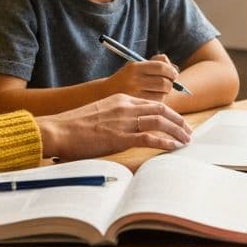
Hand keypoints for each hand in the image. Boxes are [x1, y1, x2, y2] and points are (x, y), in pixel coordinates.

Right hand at [36, 94, 192, 159]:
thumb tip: (125, 129)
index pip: (151, 103)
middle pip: (160, 109)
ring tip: (186, 139)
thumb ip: (115, 117)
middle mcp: (125, 106)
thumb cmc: (73, 126)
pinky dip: (164, 142)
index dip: (167, 112)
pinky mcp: (119, 137)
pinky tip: (173, 147)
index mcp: (120, 99)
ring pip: (159, 122)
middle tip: (188, 130)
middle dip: (177, 120)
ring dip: (176, 131)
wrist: (58, 129)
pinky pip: (148, 138)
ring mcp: (123, 121)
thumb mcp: (99, 114)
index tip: (177, 120)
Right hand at [106, 55, 181, 100]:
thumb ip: (155, 64)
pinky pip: (156, 103)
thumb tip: (175, 69)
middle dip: (170, 83)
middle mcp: (134, 80)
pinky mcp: (136, 106)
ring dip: (165, 92)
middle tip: (168, 84)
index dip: (171, 70)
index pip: (161, 66)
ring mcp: (134, 94)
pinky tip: (153, 99)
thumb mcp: (135, 66)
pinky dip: (159, 100)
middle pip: (164, 82)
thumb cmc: (125, 79)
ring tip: (159, 91)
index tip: (174, 74)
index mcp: (135, 67)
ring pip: (162, 94)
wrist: (103, 94)